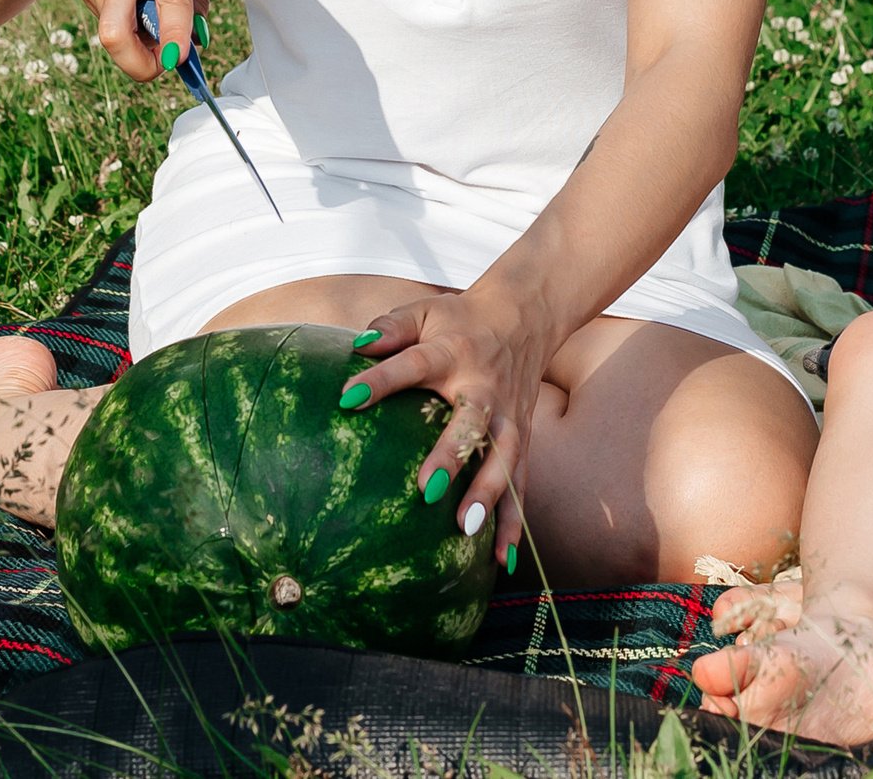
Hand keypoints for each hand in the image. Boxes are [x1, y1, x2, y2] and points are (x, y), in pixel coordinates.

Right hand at [58, 0, 214, 82]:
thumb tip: (197, 35)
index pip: (169, 3)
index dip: (175, 38)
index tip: (180, 60)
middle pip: (117, 36)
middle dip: (139, 66)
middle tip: (162, 65)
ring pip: (115, 31)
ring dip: (139, 37)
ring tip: (156, 12)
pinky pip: (108, 16)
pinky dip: (126, 18)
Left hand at [341, 288, 556, 571]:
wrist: (526, 316)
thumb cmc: (459, 319)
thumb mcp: (425, 310)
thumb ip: (392, 326)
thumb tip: (357, 345)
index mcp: (453, 352)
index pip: (414, 365)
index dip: (381, 380)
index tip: (346, 398)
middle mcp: (485, 387)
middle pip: (472, 422)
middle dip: (453, 455)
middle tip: (427, 489)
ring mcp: (509, 416)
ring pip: (506, 458)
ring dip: (489, 495)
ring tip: (465, 532)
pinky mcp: (525, 438)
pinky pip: (522, 482)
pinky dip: (515, 521)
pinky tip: (502, 562)